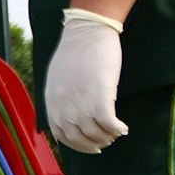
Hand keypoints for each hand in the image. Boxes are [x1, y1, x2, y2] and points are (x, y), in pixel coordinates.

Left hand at [45, 8, 128, 153]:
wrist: (86, 29)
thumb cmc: (75, 50)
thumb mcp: (57, 77)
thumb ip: (60, 96)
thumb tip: (68, 113)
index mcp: (51, 99)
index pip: (60, 134)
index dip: (76, 144)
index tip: (89, 145)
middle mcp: (63, 103)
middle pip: (78, 137)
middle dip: (93, 145)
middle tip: (105, 141)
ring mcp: (81, 99)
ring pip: (94, 133)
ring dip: (106, 137)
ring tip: (115, 132)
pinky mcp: (100, 92)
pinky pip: (108, 122)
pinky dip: (116, 129)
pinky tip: (123, 128)